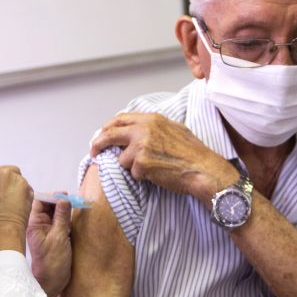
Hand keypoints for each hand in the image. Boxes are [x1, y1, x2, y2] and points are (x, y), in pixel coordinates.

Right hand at [0, 165, 31, 264]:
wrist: (0, 235)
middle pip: (1, 172)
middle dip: (1, 182)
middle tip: (0, 199)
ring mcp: (15, 178)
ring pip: (14, 177)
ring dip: (12, 187)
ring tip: (9, 204)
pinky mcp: (28, 187)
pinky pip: (25, 187)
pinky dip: (22, 194)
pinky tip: (17, 206)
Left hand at [27, 198, 71, 296]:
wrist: (52, 282)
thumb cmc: (52, 262)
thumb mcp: (59, 237)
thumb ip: (62, 217)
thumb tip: (64, 200)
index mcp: (35, 225)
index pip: (40, 203)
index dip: (51, 197)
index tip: (65, 195)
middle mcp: (40, 226)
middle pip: (48, 207)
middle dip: (60, 202)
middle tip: (73, 199)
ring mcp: (47, 232)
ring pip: (55, 215)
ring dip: (65, 210)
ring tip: (76, 206)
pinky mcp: (55, 238)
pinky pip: (60, 223)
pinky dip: (67, 219)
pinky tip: (74, 218)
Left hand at [90, 113, 237, 202]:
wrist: (203, 170)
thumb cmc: (194, 153)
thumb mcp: (175, 129)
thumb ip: (155, 127)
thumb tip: (139, 128)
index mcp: (152, 119)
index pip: (121, 118)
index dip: (108, 127)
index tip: (102, 133)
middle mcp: (143, 129)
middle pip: (110, 134)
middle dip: (98, 143)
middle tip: (94, 151)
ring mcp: (141, 145)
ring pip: (122, 159)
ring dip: (133, 167)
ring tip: (153, 168)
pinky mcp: (141, 163)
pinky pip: (133, 173)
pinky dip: (142, 177)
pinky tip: (158, 175)